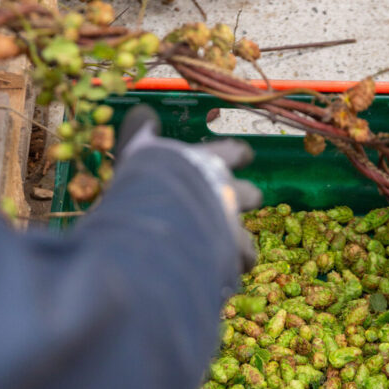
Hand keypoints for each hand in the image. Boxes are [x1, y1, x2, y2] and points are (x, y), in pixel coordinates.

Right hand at [116, 106, 261, 271]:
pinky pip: (241, 261)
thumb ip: (140, 133)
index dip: (237, 156)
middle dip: (242, 202)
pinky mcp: (231, 252)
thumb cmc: (143, 181)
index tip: (241, 157)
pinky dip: (232, 269)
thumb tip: (144, 113)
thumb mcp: (137, 153)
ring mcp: (232, 223)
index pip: (234, 152)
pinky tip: (220, 275)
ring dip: (239, 245)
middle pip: (251, 194)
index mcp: (207, 163)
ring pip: (248, 236)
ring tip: (224, 255)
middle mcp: (227, 191)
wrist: (156, 219)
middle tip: (227, 210)